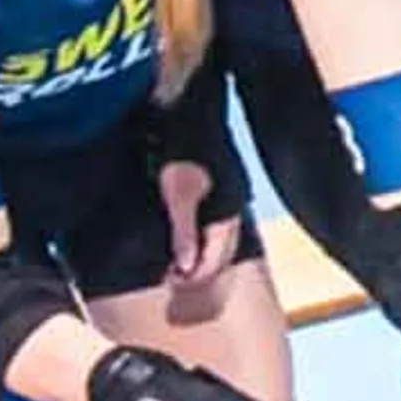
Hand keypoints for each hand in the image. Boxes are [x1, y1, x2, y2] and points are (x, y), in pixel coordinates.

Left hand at [158, 158, 238, 285]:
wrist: (183, 120)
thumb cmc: (180, 156)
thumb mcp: (179, 197)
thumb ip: (184, 234)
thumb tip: (186, 267)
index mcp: (225, 216)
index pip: (215, 259)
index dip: (194, 274)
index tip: (171, 280)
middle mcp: (229, 212)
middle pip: (219, 253)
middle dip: (197, 269)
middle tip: (171, 276)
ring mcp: (223, 203)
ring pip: (216, 241)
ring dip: (197, 256)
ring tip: (175, 263)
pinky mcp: (212, 193)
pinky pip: (209, 227)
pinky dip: (197, 239)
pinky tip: (182, 239)